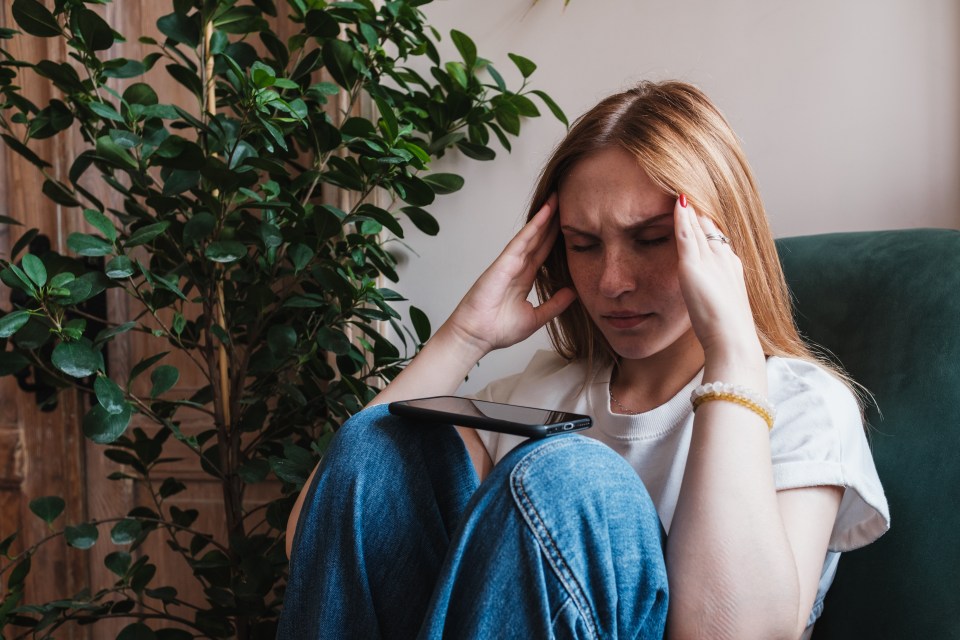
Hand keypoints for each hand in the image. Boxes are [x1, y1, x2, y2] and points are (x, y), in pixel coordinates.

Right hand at [442, 194, 576, 356]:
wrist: (477, 337)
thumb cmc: (498, 330)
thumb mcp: (536, 317)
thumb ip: (554, 304)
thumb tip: (573, 292)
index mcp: (524, 279)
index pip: (544, 253)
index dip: (556, 238)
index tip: (570, 224)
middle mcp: (517, 267)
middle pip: (539, 239)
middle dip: (552, 222)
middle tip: (567, 202)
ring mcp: (509, 263)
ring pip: (531, 235)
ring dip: (544, 217)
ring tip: (557, 198)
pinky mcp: (503, 263)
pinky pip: (521, 241)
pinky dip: (533, 227)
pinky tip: (545, 213)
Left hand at [673, 196, 760, 358]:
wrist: (733, 339)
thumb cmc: (725, 330)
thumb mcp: (718, 305)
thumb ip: (711, 293)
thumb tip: (705, 293)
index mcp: (730, 266)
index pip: (716, 236)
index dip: (705, 220)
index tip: (696, 204)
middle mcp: (724, 257)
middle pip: (710, 224)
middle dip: (698, 206)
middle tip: (687, 185)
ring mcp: (711, 259)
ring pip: (699, 224)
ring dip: (690, 205)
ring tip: (680, 185)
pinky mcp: (695, 266)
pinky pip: (687, 234)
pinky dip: (682, 216)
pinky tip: (676, 202)